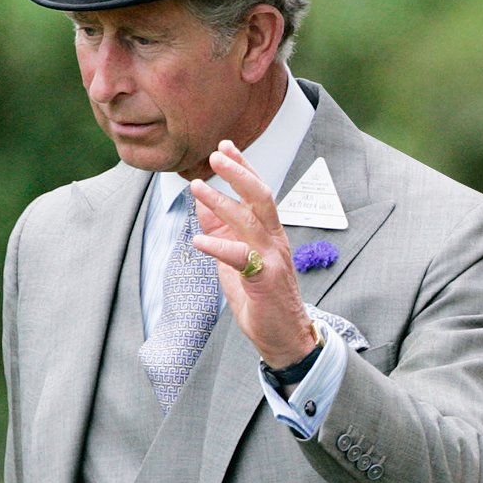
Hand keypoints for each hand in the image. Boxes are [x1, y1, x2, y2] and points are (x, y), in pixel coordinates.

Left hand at [190, 142, 316, 368]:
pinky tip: (198, 240)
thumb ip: (221, 232)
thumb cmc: (260, 298)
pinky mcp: (265, 279)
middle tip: (216, 153)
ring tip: (197, 186)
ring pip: (250, 221)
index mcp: (268, 232)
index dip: (243, 167)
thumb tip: (202, 204)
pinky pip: (241, 258)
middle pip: (260, 196)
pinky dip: (219, 247)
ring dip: (222, 201)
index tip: (225, 146)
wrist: (284, 336)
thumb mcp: (234, 259)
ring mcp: (272, 258)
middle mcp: (274, 239)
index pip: (257, 192)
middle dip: (239, 172)